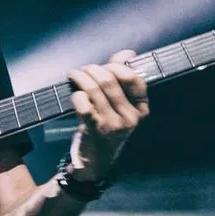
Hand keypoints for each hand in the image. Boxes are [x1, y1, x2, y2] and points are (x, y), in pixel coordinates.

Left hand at [66, 50, 148, 181]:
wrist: (95, 162)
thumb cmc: (107, 129)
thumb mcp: (119, 107)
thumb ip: (122, 80)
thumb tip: (128, 53)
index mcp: (141, 110)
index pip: (134, 79)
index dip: (117, 66)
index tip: (105, 65)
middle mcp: (130, 118)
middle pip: (110, 81)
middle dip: (94, 69)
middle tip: (84, 70)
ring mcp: (114, 124)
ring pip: (95, 90)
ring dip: (81, 77)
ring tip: (74, 75)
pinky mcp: (95, 129)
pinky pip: (84, 103)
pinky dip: (76, 94)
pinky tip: (74, 93)